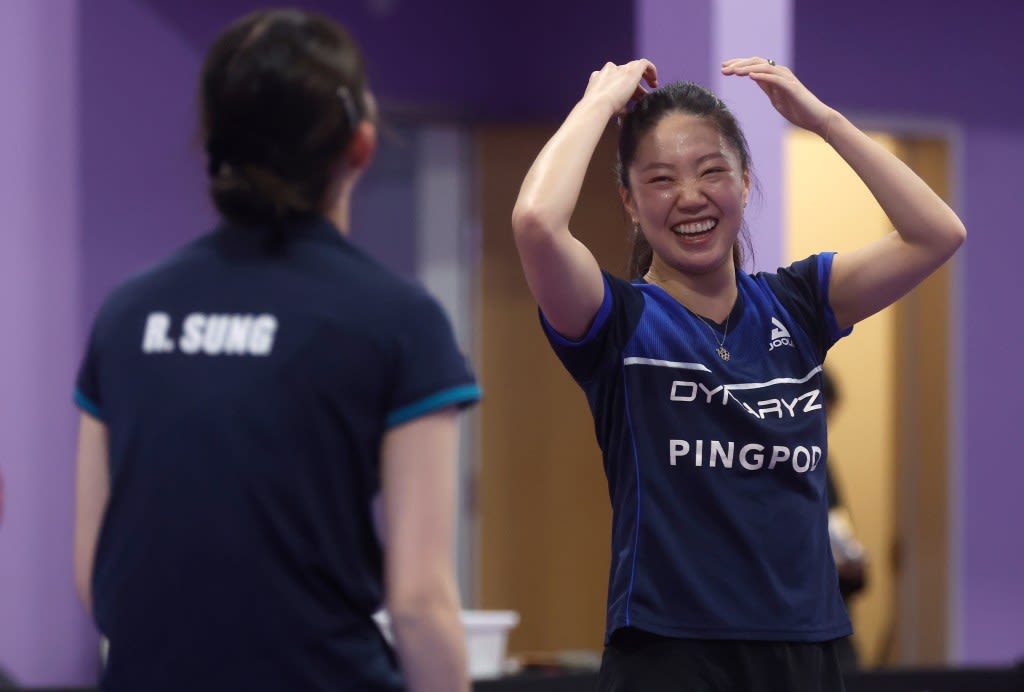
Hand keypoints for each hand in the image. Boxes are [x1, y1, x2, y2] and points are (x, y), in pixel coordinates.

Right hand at [582, 59, 657, 118]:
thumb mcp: (609, 107)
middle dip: (635, 87)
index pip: (615, 79)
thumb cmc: (600, 110)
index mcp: (600, 78)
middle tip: (641, 97)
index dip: (624, 88)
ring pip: (635, 68)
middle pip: (626, 74)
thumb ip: (619, 108)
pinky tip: (654, 81)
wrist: (598, 104)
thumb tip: (624, 116)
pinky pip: (644, 64)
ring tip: (651, 87)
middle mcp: (610, 70)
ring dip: (643, 78)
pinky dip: (651, 70)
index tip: (632, 97)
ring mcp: (620, 69)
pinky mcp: (631, 70)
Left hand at [721, 57, 835, 137]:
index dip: (739, 64)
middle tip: (723, 69)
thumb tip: (753, 77)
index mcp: (775, 76)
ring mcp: (787, 79)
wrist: (816, 118)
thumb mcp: (775, 97)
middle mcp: (781, 73)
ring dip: (747, 68)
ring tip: (733, 71)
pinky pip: (775, 79)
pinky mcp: (792, 88)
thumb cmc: (797, 109)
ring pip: (764, 67)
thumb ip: (766, 86)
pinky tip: (750, 76)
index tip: (724, 67)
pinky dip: (762, 76)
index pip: (754, 65)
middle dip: (739, 64)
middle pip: (757, 62)